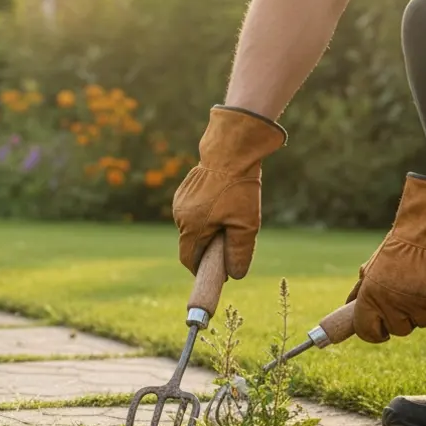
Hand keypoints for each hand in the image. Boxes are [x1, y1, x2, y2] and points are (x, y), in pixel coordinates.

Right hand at [172, 106, 286, 278]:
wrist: (230, 150)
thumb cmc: (239, 187)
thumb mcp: (246, 224)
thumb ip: (239, 253)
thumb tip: (235, 274)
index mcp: (192, 228)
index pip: (188, 259)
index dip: (200, 269)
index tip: (217, 273)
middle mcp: (180, 217)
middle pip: (191, 243)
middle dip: (207, 248)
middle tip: (230, 242)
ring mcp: (180, 203)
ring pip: (192, 227)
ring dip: (207, 230)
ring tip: (229, 218)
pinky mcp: (184, 192)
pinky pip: (192, 212)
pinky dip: (205, 215)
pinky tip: (222, 204)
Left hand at [348, 174, 425, 342]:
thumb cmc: (404, 246)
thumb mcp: (375, 266)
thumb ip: (362, 289)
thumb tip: (348, 307)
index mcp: (372, 297)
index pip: (367, 332)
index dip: (373, 330)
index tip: (379, 328)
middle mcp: (397, 306)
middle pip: (399, 329)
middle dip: (402, 316)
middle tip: (407, 292)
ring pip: (424, 320)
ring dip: (424, 307)